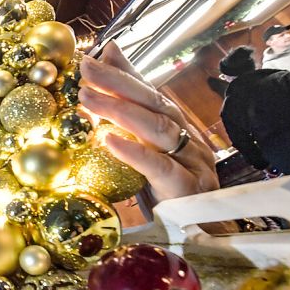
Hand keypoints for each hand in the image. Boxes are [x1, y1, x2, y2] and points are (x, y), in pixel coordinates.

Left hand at [78, 42, 219, 202]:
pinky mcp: (187, 188)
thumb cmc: (168, 190)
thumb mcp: (144, 153)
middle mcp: (186, 138)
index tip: (92, 56)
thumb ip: (126, 122)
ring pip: (157, 128)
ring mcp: (191, 161)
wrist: (204, 233)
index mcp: (175, 128)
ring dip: (120, 110)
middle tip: (85, 69)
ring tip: (87, 97)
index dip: (122, 73)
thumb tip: (100, 91)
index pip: (148, 92)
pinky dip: (133, 152)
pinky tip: (107, 139)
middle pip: (153, 102)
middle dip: (118, 82)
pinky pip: (160, 166)